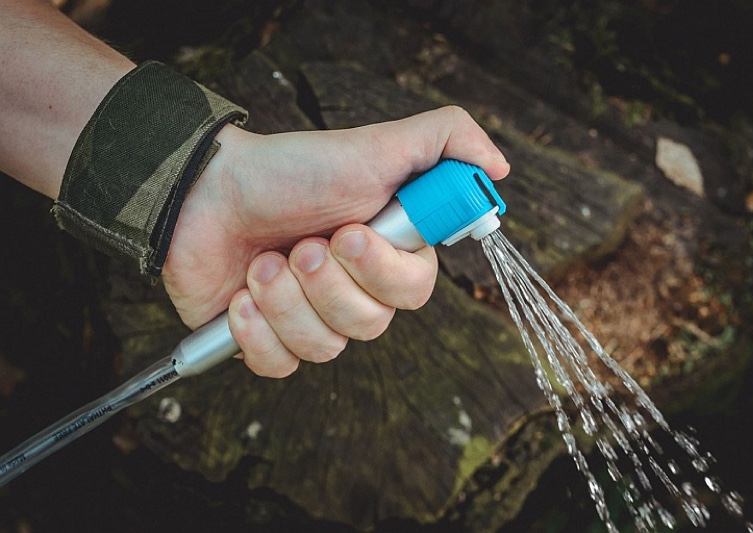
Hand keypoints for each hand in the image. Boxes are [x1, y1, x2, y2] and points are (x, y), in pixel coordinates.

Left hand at [162, 106, 509, 376]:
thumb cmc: (292, 169)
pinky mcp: (267, 341)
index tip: (349, 234)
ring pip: (324, 348)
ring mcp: (310, 319)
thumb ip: (445, 141)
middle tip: (299, 245)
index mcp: (386, 254)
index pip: (414, 291)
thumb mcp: (376, 145)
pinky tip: (240, 297)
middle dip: (328, 285)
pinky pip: (278, 366)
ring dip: (286, 299)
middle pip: (371, 326)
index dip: (382, 272)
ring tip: (263, 261)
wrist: (204, 190)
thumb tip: (498, 168)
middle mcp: (354, 292)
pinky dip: (255, 332)